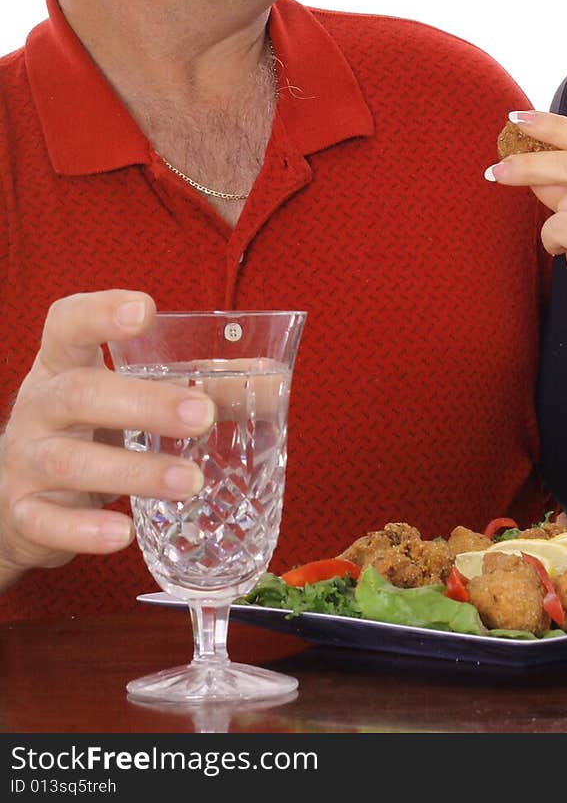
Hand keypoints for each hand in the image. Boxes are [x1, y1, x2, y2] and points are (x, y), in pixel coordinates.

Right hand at [0, 290, 214, 591]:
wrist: (15, 497)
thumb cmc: (87, 431)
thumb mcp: (123, 399)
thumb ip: (187, 388)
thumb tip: (264, 385)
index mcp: (63, 364)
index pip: (68, 324)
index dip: (100, 312)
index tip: (144, 309)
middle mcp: (39, 406)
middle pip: (79, 394)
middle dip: (143, 403)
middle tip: (201, 415)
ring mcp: (26, 461)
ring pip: (70, 462)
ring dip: (135, 472)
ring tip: (190, 482)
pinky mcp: (23, 514)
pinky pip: (48, 522)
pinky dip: (84, 530)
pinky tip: (123, 533)